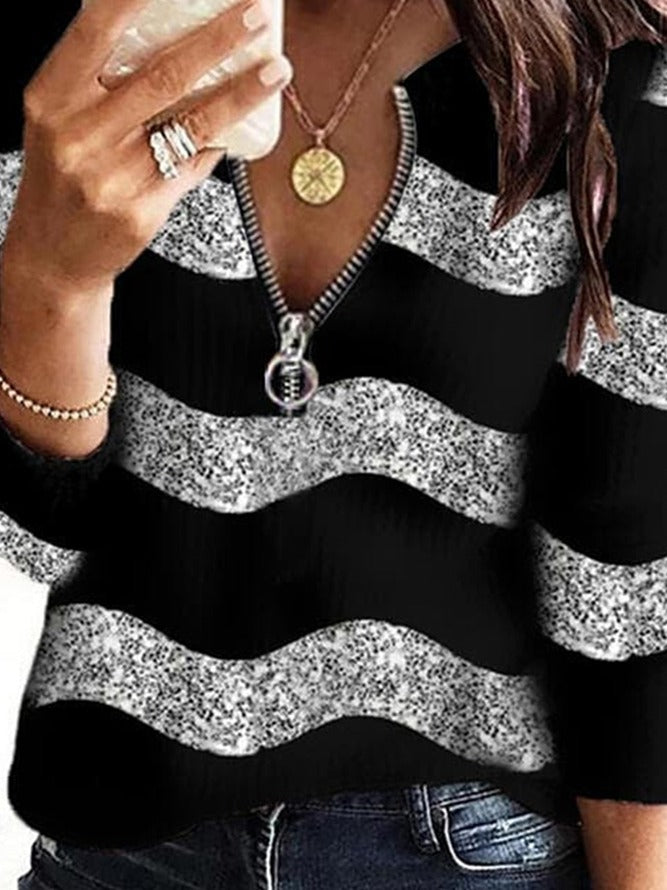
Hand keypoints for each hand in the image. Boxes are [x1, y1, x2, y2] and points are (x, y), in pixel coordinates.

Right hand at [1, 0, 291, 298]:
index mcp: (52, 98)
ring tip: (277, 69)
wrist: (53, 256)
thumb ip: (103, 83)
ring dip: (241, 93)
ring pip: (191, 124)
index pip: (95, 31)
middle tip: (255, 13)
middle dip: (216, 40)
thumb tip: (180, 40)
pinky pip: (193, 166)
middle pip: (161, 75)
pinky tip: (246, 120)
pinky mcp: (141, 212)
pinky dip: (219, 140)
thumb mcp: (62, 121)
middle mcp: (78, 135)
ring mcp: (112, 177)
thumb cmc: (63, 176)